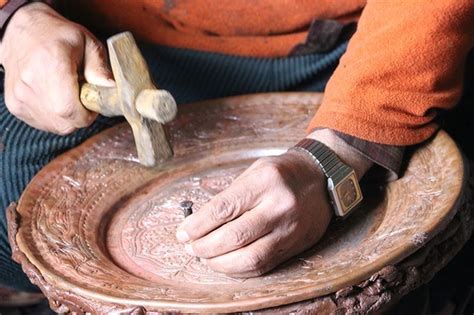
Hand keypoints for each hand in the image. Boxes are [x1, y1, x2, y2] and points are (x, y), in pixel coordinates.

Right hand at [0, 3, 113, 133]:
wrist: (22, 32)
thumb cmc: (57, 35)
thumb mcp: (87, 42)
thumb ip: (100, 68)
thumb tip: (111, 89)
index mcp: (52, 64)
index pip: (70, 110)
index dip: (88, 114)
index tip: (92, 101)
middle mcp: (31, 82)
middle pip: (65, 123)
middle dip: (81, 116)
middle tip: (81, 96)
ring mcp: (20, 96)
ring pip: (55, 126)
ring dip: (68, 117)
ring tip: (67, 94)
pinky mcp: (15, 105)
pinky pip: (44, 124)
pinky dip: (55, 117)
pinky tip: (55, 97)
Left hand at [177, 130, 372, 276]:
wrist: (322, 178)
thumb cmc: (282, 172)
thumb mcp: (255, 171)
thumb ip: (230, 196)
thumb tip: (200, 224)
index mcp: (265, 181)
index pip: (224, 208)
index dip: (198, 225)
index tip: (182, 233)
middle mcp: (280, 206)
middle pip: (234, 236)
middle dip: (205, 247)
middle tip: (191, 248)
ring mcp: (290, 228)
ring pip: (250, 258)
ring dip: (220, 264)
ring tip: (205, 258)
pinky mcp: (296, 245)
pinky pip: (264, 265)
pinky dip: (240, 269)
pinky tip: (226, 264)